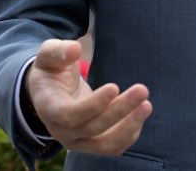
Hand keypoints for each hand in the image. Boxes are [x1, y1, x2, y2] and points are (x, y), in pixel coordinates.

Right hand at [25, 39, 151, 155]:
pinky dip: (130, 133)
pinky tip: (140, 112)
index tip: (115, 87)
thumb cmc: (51, 70)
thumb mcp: (48, 55)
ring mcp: (77, 141)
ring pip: (105, 145)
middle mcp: (60, 131)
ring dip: (129, 127)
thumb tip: (75, 48)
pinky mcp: (91, 144)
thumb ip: (58, 51)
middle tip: (142, 89)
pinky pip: (113, 147)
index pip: (69, 114)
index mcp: (48, 108)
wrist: (49, 92)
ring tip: (146, 105)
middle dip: (120, 110)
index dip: (93, 104)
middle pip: (92, 128)